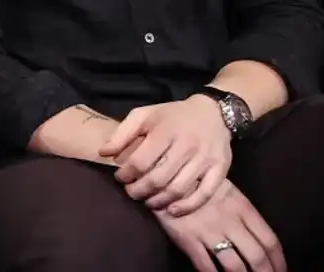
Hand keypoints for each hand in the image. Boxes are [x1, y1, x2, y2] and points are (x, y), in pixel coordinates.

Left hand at [100, 95, 230, 215]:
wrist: (213, 112)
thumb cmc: (172, 116)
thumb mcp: (144, 115)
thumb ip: (122, 133)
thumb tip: (104, 153)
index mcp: (165, 131)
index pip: (140, 161)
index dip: (126, 174)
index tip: (120, 177)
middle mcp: (186, 145)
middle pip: (158, 178)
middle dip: (139, 191)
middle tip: (131, 193)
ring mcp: (204, 158)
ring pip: (178, 189)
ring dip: (159, 201)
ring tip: (148, 201)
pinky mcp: (220, 169)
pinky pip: (204, 194)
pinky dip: (187, 206)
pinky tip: (172, 210)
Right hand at [155, 179, 285, 271]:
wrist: (167, 172)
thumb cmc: (200, 181)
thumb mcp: (228, 191)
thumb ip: (243, 214)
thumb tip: (259, 240)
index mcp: (243, 208)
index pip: (269, 240)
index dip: (279, 262)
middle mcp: (230, 221)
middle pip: (256, 256)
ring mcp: (209, 231)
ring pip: (235, 266)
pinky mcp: (188, 238)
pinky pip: (205, 266)